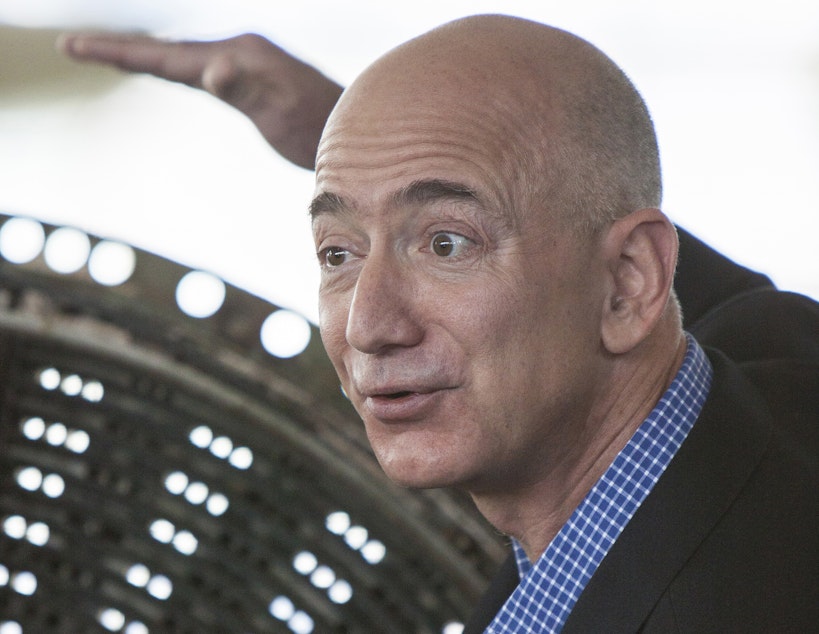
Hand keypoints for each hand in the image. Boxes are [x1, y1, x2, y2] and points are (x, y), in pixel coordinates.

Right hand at [58, 32, 342, 168]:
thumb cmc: (322, 127)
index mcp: (238, 55)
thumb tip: (213, 69)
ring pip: (181, 57)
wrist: (355, 128)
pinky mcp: (250, 80)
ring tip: (107, 54)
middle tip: (72, 46)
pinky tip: (170, 70)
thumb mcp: (284, 112)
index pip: (167, 55)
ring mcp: (244, 64)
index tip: (76, 47)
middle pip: (166, 50)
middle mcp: (238, 51)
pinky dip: (172, 67)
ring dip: (142, 55)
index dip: (120, 53)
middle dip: (119, 49)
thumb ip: (248, 90)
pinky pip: (198, 69)